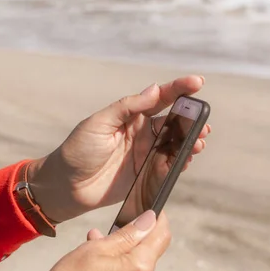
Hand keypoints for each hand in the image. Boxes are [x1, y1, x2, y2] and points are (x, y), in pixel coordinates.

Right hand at [22, 210, 169, 270]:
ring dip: (120, 252)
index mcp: (142, 268)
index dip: (158, 218)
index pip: (162, 235)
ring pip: (135, 266)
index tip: (149, 207)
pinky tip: (93, 265)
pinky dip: (116, 269)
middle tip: (108, 227)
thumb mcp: (98, 249)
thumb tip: (150, 218)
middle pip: (149, 251)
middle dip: (132, 235)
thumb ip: (129, 233)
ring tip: (93, 243)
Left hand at [29, 76, 210, 222]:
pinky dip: (181, 161)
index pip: (160, 98)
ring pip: (175, 143)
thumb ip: (128, 107)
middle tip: (204, 122)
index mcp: (130, 115)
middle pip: (173, 121)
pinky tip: (188, 159)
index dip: (179, 89)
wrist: (65, 187)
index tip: (198, 82)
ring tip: (200, 142)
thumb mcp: (99, 123)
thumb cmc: (77, 151)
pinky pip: (168, 165)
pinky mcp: (145, 174)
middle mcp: (141, 132)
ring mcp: (145, 153)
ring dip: (190, 141)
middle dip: (192, 120)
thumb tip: (154, 89)